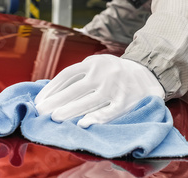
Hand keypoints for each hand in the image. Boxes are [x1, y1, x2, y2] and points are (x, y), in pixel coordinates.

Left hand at [34, 54, 164, 127]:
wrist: (148, 74)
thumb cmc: (114, 73)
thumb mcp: (98, 65)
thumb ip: (80, 74)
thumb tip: (52, 91)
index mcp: (94, 63)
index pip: (67, 75)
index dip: (51, 88)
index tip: (39, 100)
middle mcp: (103, 74)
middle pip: (74, 89)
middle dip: (55, 102)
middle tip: (40, 112)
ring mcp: (115, 88)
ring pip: (89, 101)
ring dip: (70, 111)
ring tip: (54, 119)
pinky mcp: (126, 102)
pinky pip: (109, 112)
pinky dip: (96, 119)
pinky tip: (83, 125)